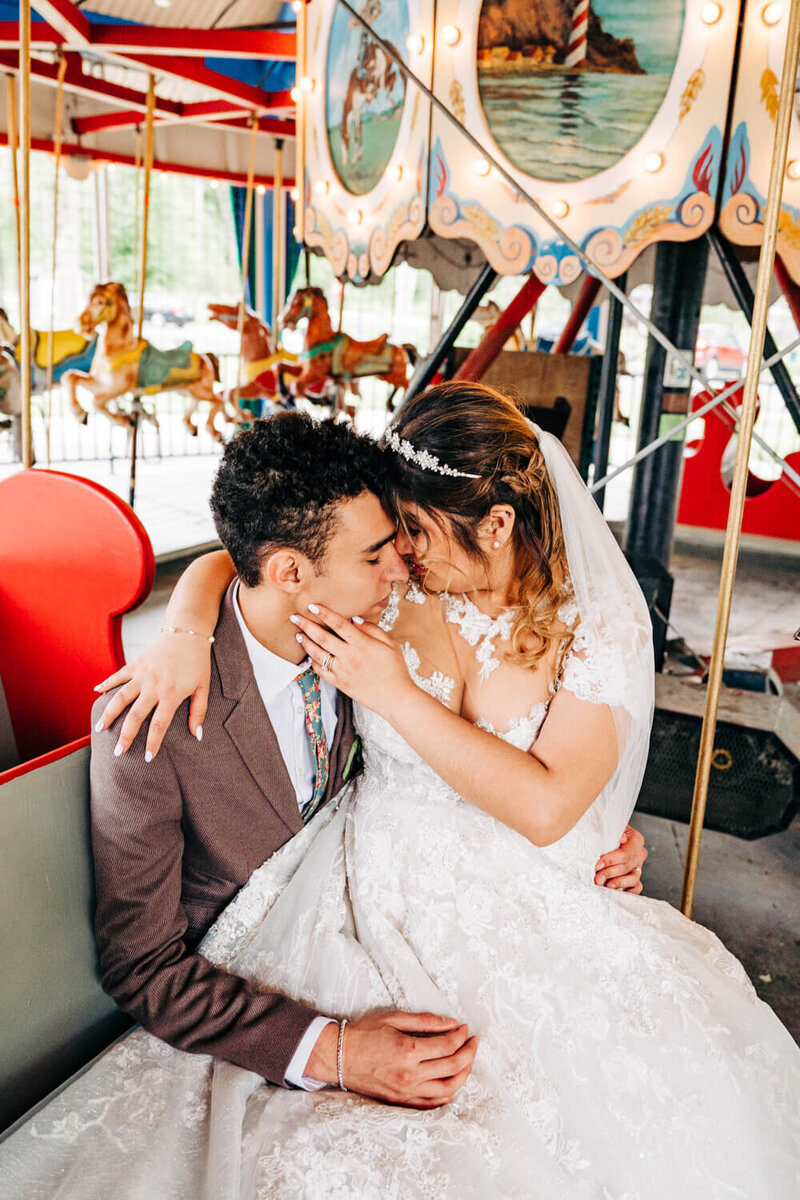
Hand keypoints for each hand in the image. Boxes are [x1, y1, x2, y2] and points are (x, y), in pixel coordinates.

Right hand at [93, 630, 211, 758]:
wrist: (187, 631)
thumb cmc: (198, 661)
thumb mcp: (203, 687)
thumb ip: (198, 712)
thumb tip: (196, 735)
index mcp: (171, 694)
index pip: (159, 725)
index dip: (152, 744)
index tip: (147, 759)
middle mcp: (153, 686)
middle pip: (135, 716)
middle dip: (125, 736)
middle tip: (118, 752)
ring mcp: (142, 674)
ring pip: (120, 698)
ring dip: (108, 714)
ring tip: (100, 729)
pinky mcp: (136, 663)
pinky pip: (118, 676)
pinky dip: (106, 684)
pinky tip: (96, 692)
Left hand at [290, 604, 412, 715]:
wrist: (395, 697)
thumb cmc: (395, 669)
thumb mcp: (391, 644)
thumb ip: (372, 629)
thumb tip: (355, 620)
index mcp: (362, 644)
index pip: (339, 624)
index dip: (324, 613)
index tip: (313, 606)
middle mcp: (349, 657)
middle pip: (323, 637)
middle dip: (307, 626)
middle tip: (295, 617)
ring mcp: (342, 671)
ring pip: (318, 654)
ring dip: (306, 643)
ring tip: (298, 634)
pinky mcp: (340, 683)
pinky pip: (321, 671)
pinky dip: (313, 662)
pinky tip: (310, 654)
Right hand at [305, 1011, 478, 1109]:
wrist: (338, 1056)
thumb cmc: (364, 1033)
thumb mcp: (394, 1018)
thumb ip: (425, 1021)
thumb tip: (451, 1023)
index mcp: (408, 1051)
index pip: (447, 1045)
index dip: (461, 1036)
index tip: (465, 1028)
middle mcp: (410, 1075)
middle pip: (453, 1067)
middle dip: (469, 1053)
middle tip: (473, 1041)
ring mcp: (406, 1092)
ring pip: (448, 1089)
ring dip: (463, 1074)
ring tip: (467, 1060)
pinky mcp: (402, 1102)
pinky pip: (433, 1103)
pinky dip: (448, 1093)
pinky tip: (452, 1081)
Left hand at [594, 825, 646, 892]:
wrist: (608, 837)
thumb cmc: (608, 832)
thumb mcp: (610, 827)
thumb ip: (615, 831)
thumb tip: (622, 838)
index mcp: (636, 840)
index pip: (625, 853)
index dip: (611, 860)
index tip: (598, 865)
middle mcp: (639, 854)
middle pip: (627, 866)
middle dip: (610, 873)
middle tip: (597, 878)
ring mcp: (638, 867)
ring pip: (634, 878)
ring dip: (618, 883)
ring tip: (606, 885)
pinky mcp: (636, 878)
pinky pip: (637, 888)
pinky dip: (628, 891)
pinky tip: (616, 891)